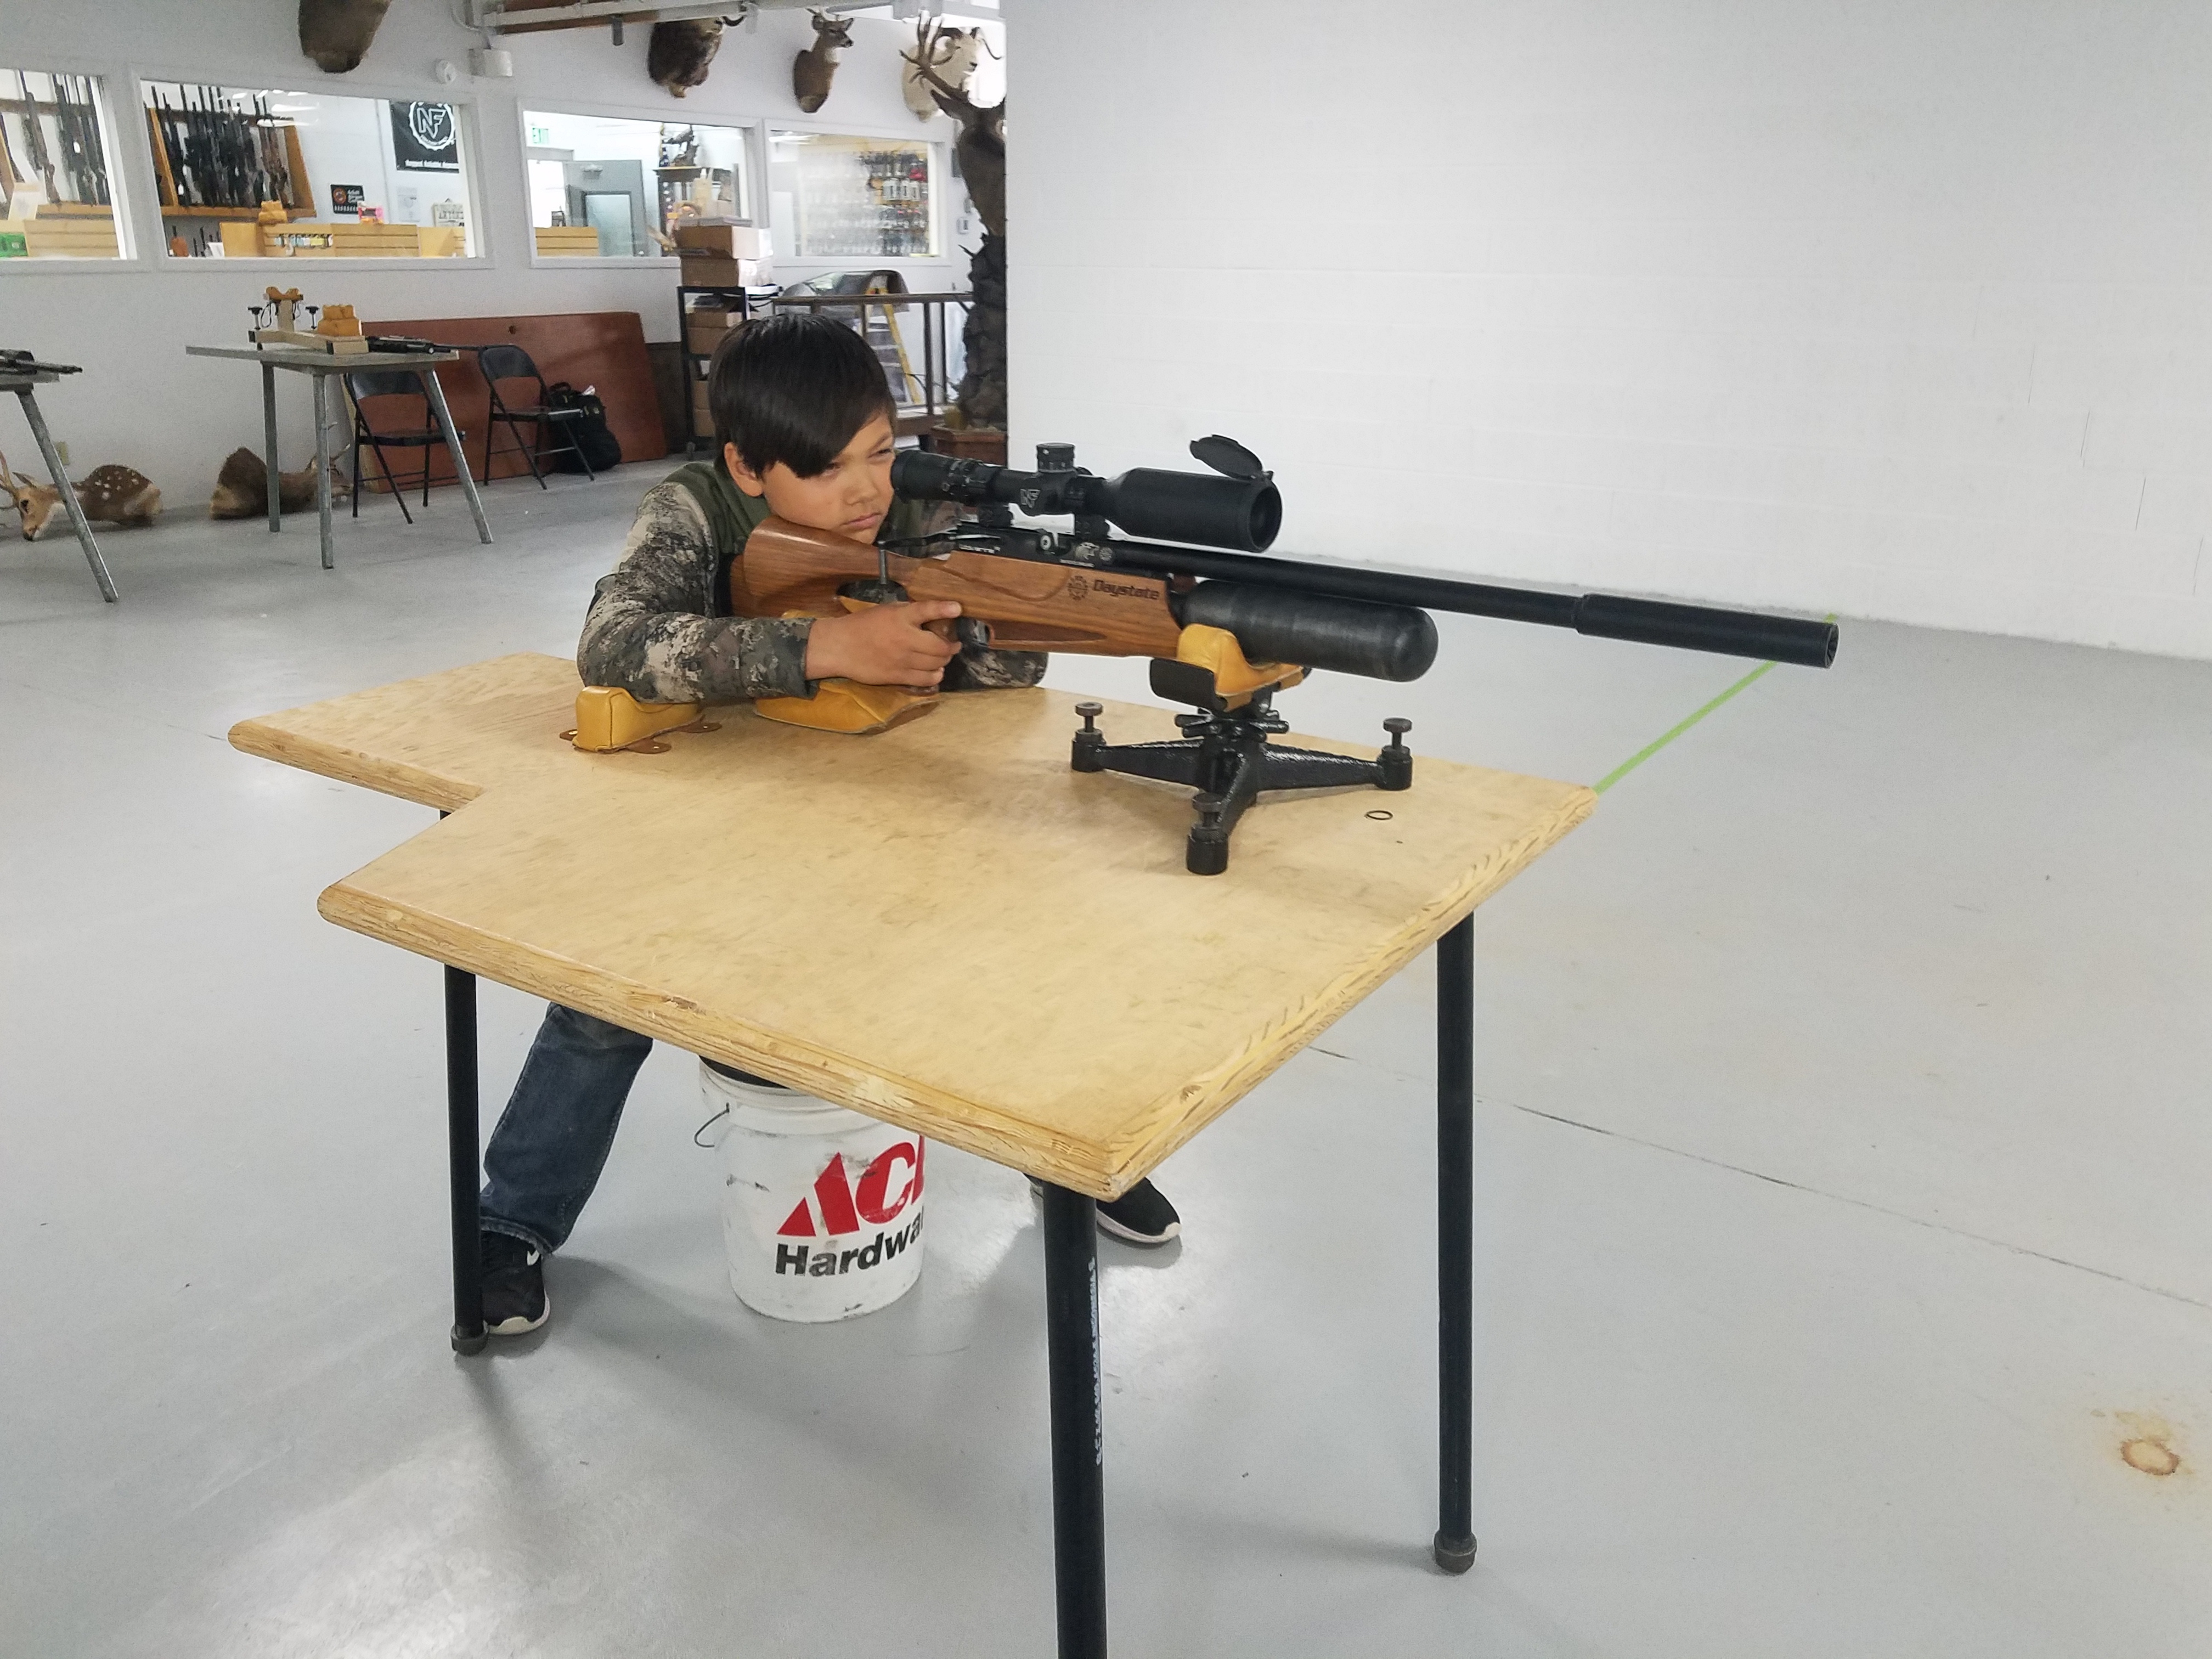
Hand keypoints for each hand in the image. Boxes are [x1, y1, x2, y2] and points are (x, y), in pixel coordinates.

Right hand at [804, 600, 962, 688]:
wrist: (840, 647)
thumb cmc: (863, 625)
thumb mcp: (886, 610)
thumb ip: (909, 613)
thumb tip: (934, 615)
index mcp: (899, 617)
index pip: (926, 610)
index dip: (944, 609)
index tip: (958, 608)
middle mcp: (904, 639)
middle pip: (940, 646)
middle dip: (951, 646)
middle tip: (952, 644)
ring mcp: (903, 660)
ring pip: (937, 664)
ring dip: (945, 660)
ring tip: (943, 657)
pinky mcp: (898, 676)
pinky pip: (927, 679)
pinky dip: (935, 675)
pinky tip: (934, 671)